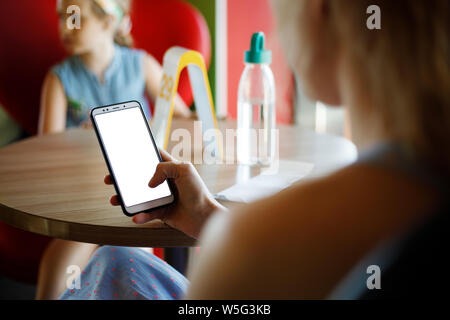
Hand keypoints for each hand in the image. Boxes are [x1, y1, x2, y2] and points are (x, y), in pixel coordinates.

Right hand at [104, 149, 224, 238]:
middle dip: (124, 179)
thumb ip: (165, 167)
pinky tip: (135, 216)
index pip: (154, 157)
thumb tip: (149, 182)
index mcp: (172, 169)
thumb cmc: (199, 192)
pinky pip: (147, 214)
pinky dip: (140, 216)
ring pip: (139, 198)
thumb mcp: (184, 170)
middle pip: (140, 178)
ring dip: (126, 199)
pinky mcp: (163, 213)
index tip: (124, 151)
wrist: (205, 218)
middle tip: (111, 178)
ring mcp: (163, 198)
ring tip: (115, 199)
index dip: (141, 154)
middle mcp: (166, 183)